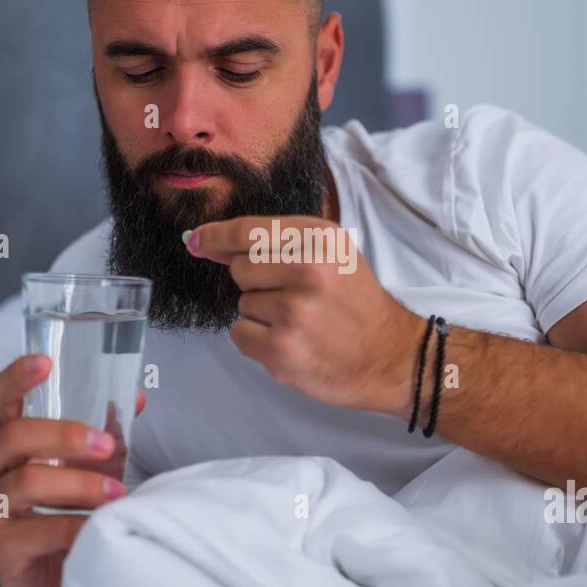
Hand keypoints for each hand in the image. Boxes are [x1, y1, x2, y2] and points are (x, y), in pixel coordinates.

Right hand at [0, 354, 145, 586]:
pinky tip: (100, 526)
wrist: (55, 580)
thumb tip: (135, 396)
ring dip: (81, 485)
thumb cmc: (66, 511)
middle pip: (14, 436)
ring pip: (29, 481)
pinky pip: (40, 530)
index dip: (17, 378)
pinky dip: (77, 526)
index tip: (46, 361)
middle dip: (65, 435)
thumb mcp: (89, 465)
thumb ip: (106, 431)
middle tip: (107, 445)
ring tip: (117, 494)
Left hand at [185, 215, 421, 415]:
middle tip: (293, 297)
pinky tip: (290, 342)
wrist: (389, 356)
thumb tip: (208, 243)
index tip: (196, 240)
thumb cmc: (355, 303)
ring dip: (261, 315)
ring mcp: (294, 313)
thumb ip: (278, 243)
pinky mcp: (282, 350)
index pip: (250, 231)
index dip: (216, 236)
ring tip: (299, 322)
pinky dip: (257, 341)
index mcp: (321, 240)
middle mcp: (309, 271)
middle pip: (240, 268)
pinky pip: (240, 334)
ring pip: (242, 303)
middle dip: (256, 283)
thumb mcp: (332, 254)